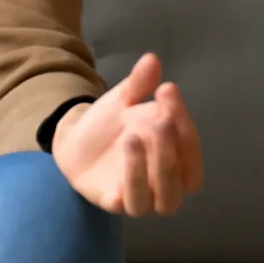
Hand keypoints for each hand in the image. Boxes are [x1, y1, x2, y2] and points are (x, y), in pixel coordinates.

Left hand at [52, 52, 202, 215]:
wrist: (72, 140)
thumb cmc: (109, 124)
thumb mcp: (123, 100)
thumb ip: (138, 84)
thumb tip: (151, 58)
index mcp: (175, 156)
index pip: (191, 147)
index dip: (185, 122)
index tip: (167, 90)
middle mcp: (165, 182)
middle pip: (185, 180)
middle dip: (175, 149)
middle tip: (162, 119)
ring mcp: (143, 196)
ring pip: (165, 201)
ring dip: (155, 170)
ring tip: (132, 136)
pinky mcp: (115, 203)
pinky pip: (130, 204)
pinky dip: (131, 184)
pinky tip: (122, 162)